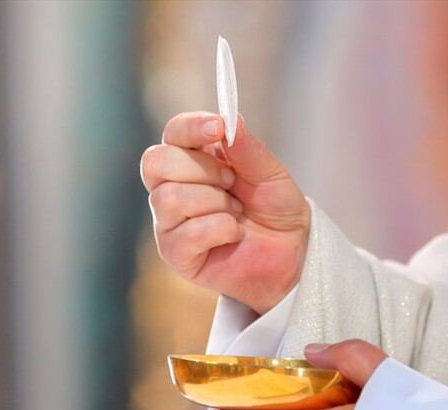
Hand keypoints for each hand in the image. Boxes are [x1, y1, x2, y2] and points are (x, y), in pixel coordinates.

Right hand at [140, 111, 309, 313]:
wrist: (290, 253)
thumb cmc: (275, 210)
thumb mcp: (270, 173)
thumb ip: (248, 149)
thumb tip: (229, 119)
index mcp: (191, 159)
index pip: (173, 133)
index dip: (190, 128)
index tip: (218, 128)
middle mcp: (171, 186)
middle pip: (157, 162)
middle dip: (202, 170)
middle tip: (231, 182)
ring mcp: (168, 221)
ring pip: (170, 198)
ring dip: (215, 203)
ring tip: (235, 213)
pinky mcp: (174, 252)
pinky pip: (186, 233)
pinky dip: (220, 230)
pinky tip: (232, 234)